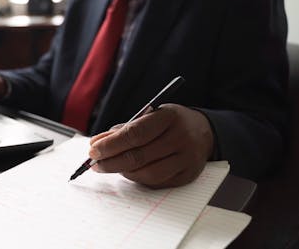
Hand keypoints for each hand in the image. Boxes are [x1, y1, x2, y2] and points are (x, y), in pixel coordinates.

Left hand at [89, 104, 213, 188]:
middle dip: (111, 161)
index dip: (111, 144)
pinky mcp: (187, 175)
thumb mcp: (150, 115)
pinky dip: (138, 179)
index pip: (135, 134)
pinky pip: (157, 183)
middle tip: (95, 163)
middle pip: (139, 156)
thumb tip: (97, 143)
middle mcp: (180, 138)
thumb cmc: (170, 122)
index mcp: (169, 117)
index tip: (93, 150)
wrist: (204, 131)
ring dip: (123, 172)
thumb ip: (124, 129)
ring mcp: (186, 158)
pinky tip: (128, 172)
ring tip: (109, 167)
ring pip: (147, 173)